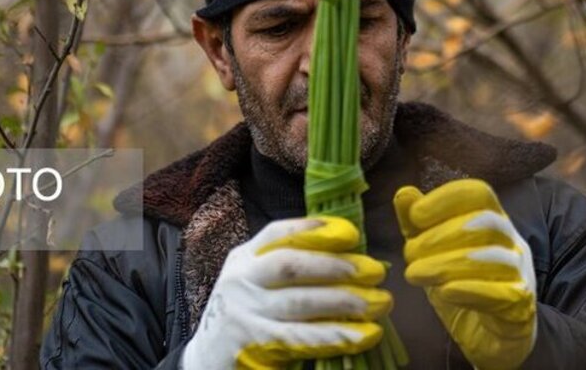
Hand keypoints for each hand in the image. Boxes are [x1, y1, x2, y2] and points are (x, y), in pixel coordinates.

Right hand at [181, 216, 391, 369]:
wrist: (206, 363)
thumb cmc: (245, 319)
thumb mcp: (257, 285)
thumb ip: (290, 271)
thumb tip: (350, 258)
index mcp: (244, 258)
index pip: (278, 233)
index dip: (314, 229)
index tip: (351, 233)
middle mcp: (240, 280)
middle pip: (290, 264)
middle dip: (336, 265)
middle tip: (374, 271)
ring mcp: (244, 314)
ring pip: (299, 302)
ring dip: (344, 300)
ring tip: (379, 303)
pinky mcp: (253, 345)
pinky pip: (301, 338)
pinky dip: (336, 335)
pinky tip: (363, 335)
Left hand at [393, 179, 537, 369]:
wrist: (493, 339)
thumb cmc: (463, 288)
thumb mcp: (434, 255)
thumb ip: (418, 226)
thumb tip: (404, 193)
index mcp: (493, 221)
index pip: (479, 194)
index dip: (446, 199)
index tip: (414, 215)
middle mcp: (512, 242)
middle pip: (485, 222)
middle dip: (440, 235)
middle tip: (409, 254)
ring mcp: (522, 273)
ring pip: (494, 257)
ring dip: (448, 263)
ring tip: (415, 274)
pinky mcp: (522, 307)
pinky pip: (503, 293)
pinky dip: (470, 290)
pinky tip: (444, 292)